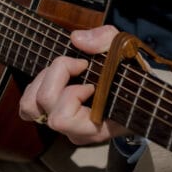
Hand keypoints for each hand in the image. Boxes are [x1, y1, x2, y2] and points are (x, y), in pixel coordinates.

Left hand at [18, 24, 129, 145]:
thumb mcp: (127, 51)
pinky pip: (30, 106)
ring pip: (29, 108)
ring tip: (64, 70)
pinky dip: (38, 85)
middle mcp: (77, 131)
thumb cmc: (135, 75)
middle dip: (57, 74)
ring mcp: (64, 127)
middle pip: (44, 105)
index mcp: (96, 125)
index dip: (71, 91)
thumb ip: (106, 41)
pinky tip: (58, 76)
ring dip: (43, 80)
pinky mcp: (55, 118)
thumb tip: (76, 39)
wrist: (141, 91)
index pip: (62, 118)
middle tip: (79, 64)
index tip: (89, 71)